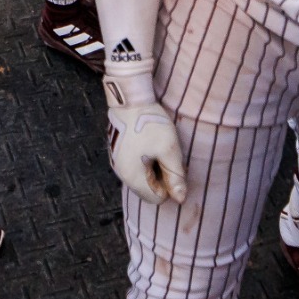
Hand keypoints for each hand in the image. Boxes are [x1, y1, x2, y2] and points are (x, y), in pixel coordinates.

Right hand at [104, 69, 187, 203]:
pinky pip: (134, 165)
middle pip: (147, 188)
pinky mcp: (117, 152)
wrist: (129, 98)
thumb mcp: (169, 149)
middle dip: (161, 176)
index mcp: (133, 177)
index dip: (169, 185)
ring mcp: (117, 162)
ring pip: (141, 177)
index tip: (173, 164)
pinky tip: (149, 142)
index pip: (156, 198)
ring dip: (153, 166)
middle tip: (167, 154)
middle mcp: (121, 174)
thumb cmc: (150, 124)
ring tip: (158, 146)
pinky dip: (144, 159)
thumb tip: (181, 199)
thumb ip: (175, 176)